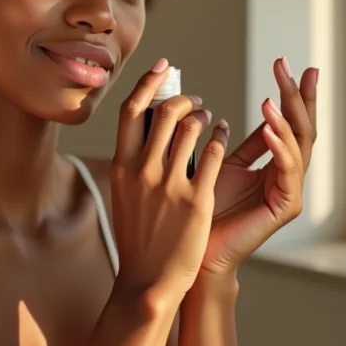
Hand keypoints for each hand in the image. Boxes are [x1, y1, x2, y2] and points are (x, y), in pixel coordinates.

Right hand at [110, 58, 229, 304]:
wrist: (147, 279)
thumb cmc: (136, 237)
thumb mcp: (124, 194)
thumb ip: (132, 163)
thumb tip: (142, 132)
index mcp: (122, 166)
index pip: (130, 110)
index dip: (148, 83)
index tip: (163, 66)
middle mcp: (142, 170)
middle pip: (164, 113)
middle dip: (184, 99)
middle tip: (197, 101)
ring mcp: (169, 185)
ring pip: (191, 128)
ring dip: (205, 117)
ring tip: (211, 120)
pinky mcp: (195, 200)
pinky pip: (212, 155)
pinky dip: (220, 140)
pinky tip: (223, 139)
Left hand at [200, 57, 318, 275]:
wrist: (196, 246)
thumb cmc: (204, 208)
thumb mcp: (220, 164)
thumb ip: (234, 142)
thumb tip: (235, 113)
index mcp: (275, 162)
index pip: (289, 120)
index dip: (289, 92)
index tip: (285, 62)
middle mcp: (288, 174)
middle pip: (302, 127)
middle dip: (298, 95)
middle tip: (292, 66)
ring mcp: (290, 190)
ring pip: (299, 146)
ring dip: (286, 119)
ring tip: (272, 97)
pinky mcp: (285, 207)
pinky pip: (288, 172)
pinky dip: (280, 148)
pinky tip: (269, 128)